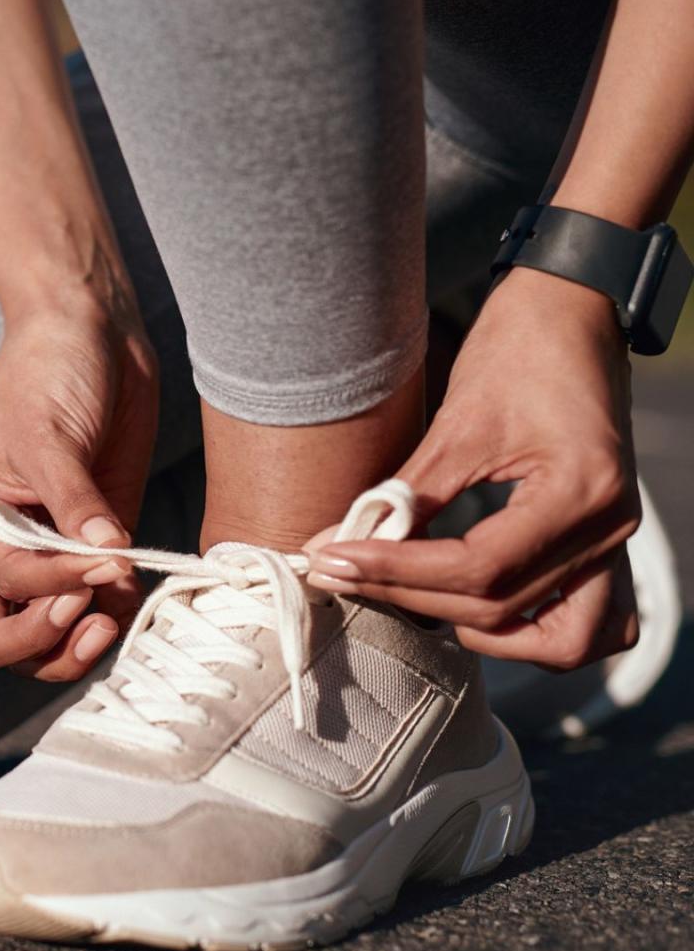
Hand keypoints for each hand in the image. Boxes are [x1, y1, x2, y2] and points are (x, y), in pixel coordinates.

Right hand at [0, 282, 157, 681]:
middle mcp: (8, 549)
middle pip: (1, 641)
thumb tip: (108, 557)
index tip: (102, 557)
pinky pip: (102, 605)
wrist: (90, 334)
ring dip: (77, 646)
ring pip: (47, 639)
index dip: (53, 588)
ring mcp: (55, 553)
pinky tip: (138, 594)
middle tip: (93, 612)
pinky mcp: (101, 544)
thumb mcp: (49, 433)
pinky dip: (117, 615)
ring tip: (113, 619)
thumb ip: (74, 502)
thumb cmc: (48, 371)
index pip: (5, 590)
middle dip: (43, 644)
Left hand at [305, 268, 641, 668]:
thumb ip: (404, 496)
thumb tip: (338, 544)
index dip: (397, 572)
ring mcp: (616, 540)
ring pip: (562, 639)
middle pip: (501, 605)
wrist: (574, 311)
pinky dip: (540, 633)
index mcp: (579, 492)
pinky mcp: (605, 541)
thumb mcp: (457, 423)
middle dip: (413, 597)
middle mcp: (609, 528)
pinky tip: (484, 613)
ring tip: (422, 600)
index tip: (333, 560)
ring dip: (490, 636)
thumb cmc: (519, 349)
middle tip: (345, 573)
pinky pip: (594, 622)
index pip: (477, 567)